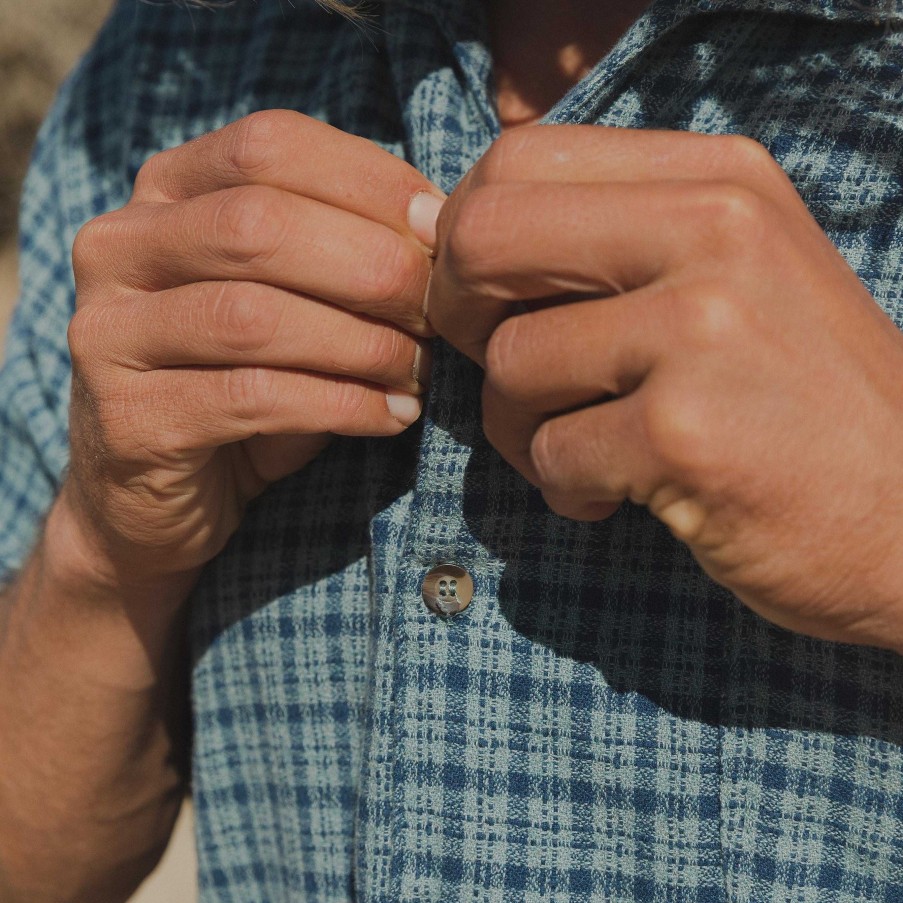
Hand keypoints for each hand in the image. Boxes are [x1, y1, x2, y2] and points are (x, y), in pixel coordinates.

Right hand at [64, 110, 443, 587]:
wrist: (155, 494)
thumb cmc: (245, 383)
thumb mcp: (292, 302)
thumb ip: (341, 256)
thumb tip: (441, 233)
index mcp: (165, 193)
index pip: (268, 145)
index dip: (369, 181)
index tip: (439, 230)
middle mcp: (120, 248)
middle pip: (258, 225)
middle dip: (372, 267)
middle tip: (437, 312)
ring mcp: (108, 334)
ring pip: (255, 317)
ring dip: (362, 344)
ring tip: (418, 371)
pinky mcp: (128, 418)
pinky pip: (253, 400)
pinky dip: (341, 405)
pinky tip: (390, 417)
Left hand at [427, 125, 902, 650]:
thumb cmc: (796, 399)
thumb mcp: (730, 277)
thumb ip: (611, 241)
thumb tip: (456, 237)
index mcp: (716, 180)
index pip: (517, 159)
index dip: (466, 238)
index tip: (484, 301)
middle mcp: (715, 231)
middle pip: (484, 240)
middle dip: (458, 317)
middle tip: (508, 374)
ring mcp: (703, 329)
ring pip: (508, 364)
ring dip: (520, 428)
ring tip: (583, 450)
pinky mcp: (685, 433)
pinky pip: (550, 454)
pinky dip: (564, 488)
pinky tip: (616, 495)